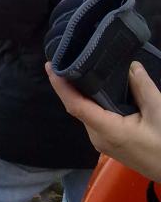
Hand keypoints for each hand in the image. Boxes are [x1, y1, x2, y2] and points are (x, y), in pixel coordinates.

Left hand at [46, 61, 160, 180]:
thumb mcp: (160, 114)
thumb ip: (144, 88)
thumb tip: (131, 67)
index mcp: (107, 131)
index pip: (76, 105)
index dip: (61, 86)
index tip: (51, 66)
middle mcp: (98, 137)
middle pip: (78, 107)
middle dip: (70, 85)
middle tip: (68, 58)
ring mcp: (102, 142)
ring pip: (86, 113)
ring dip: (81, 93)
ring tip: (80, 68)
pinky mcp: (109, 142)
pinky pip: (95, 118)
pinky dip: (92, 102)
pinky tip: (97, 88)